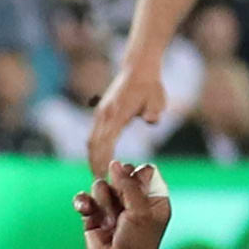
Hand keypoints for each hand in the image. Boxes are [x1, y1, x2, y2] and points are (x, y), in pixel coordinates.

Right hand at [74, 159, 169, 248]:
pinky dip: (83, 203)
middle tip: (122, 213)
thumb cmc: (138, 244)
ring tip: (110, 224)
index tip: (134, 193)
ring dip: (102, 203)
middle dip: (116, 191)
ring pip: (100, 185)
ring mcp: (112, 207)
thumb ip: (128, 185)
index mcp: (153, 197)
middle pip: (119, 175)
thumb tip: (114, 163)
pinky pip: (84, 197)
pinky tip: (86, 212)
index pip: (143, 171)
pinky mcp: (94, 215)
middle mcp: (133, 199)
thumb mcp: (140, 211)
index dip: (135, 177)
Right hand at [81, 50, 167, 171]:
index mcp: (117, 114)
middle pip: (93, 144)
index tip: (104, 176)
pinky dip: (95, 147)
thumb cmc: (151, 86)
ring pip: (91, 139)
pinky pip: (94, 134)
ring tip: (96, 172)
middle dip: (94, 163)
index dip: (103, 161)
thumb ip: (154, 113)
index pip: (105, 143)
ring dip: (92, 156)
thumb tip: (151, 121)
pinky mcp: (102, 112)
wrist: (138, 68)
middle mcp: (105, 114)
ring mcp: (101, 113)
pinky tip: (99, 156)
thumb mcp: (157, 100)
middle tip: (98, 181)